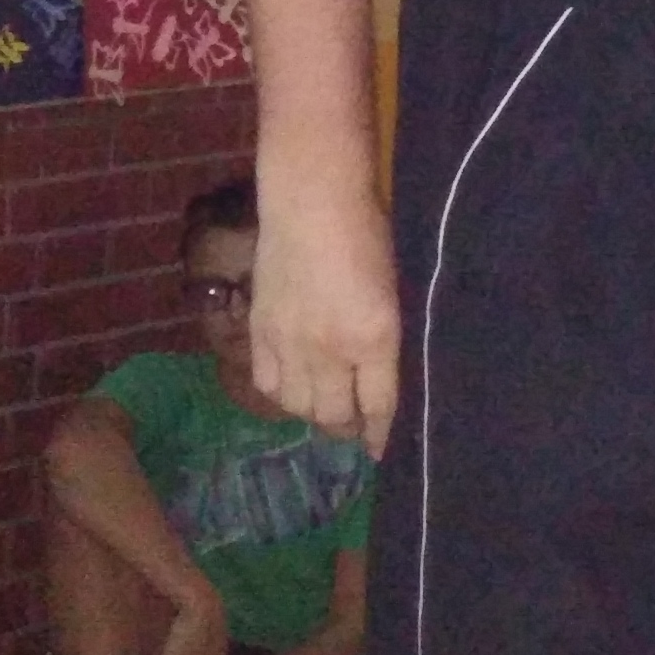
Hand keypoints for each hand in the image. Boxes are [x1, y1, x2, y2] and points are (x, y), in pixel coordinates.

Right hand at [249, 158, 400, 452]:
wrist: (313, 205)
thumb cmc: (370, 236)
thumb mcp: (395, 293)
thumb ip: (386, 339)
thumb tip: (380, 377)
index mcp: (374, 338)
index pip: (378, 406)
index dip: (378, 434)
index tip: (380, 450)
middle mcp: (329, 350)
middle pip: (333, 414)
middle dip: (346, 429)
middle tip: (352, 430)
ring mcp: (289, 343)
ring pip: (297, 405)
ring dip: (313, 414)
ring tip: (324, 410)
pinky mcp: (260, 332)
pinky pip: (266, 383)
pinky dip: (281, 393)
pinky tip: (292, 388)